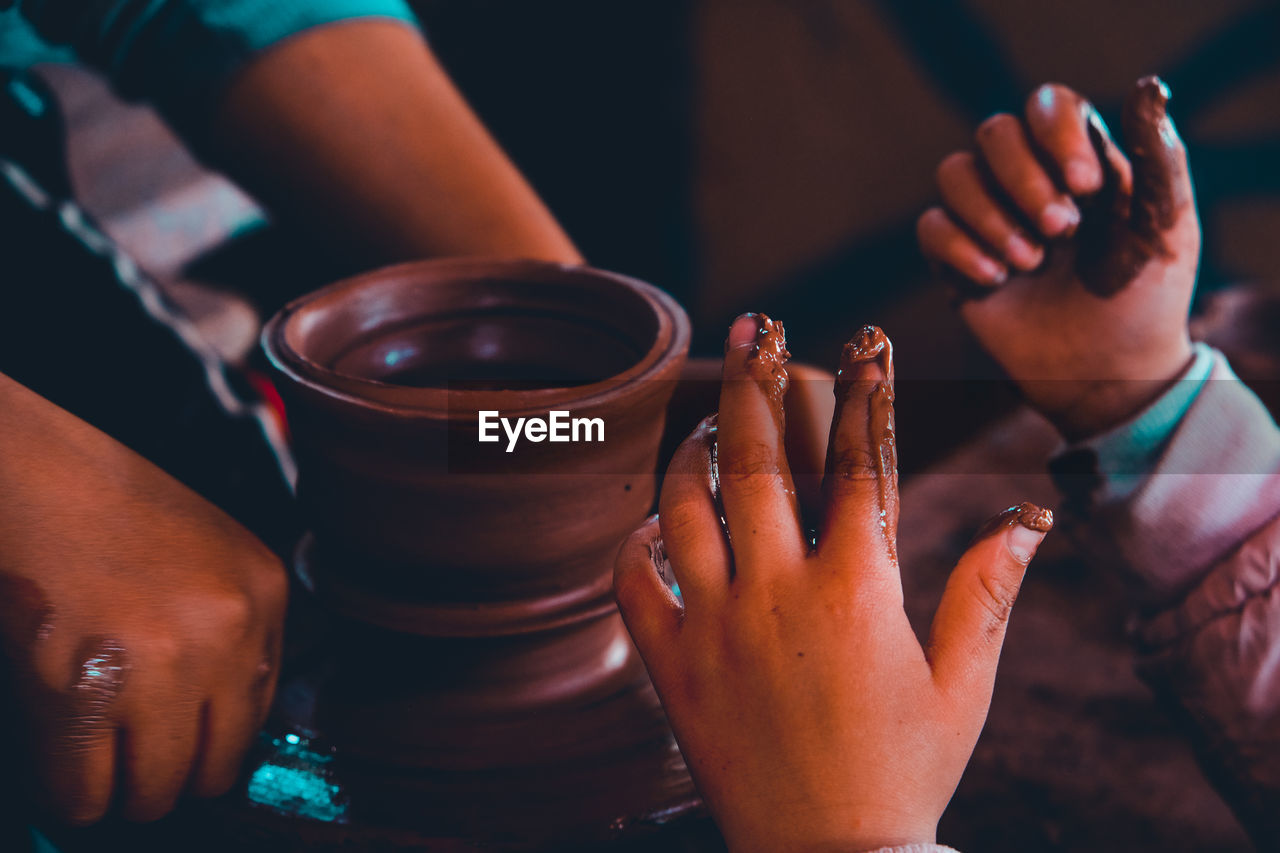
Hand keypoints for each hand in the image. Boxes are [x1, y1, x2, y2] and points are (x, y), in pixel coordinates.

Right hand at [0, 375, 287, 824]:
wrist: (42, 479)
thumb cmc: (117, 516)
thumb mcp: (216, 559)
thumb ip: (236, 633)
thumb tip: (225, 729)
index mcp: (266, 595)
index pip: (259, 717)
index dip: (212, 740)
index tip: (184, 747)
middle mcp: (227, 632)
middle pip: (214, 768)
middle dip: (173, 779)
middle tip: (138, 766)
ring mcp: (161, 663)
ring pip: (154, 791)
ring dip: (125, 793)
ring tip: (103, 768)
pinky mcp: (86, 689)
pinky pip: (86, 792)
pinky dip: (74, 796)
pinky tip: (67, 770)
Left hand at [615, 316, 1052, 851]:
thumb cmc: (905, 773)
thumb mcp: (963, 688)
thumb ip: (986, 595)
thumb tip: (1027, 520)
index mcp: (858, 590)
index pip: (860, 464)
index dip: (865, 393)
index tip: (866, 342)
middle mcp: (779, 592)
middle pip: (757, 459)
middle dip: (756, 380)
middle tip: (753, 328)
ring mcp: (716, 626)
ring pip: (685, 507)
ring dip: (692, 453)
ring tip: (705, 421)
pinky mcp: (671, 667)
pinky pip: (633, 584)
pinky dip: (637, 544)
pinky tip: (653, 525)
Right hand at [918, 77, 1198, 438]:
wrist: (1107, 375)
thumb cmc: (1145, 301)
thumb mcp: (1168, 226)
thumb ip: (1161, 156)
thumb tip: (1148, 87)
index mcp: (1080, 161)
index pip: (1048, 105)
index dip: (1056, 133)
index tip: (1088, 190)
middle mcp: (1029, 182)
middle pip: (994, 131)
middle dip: (1023, 179)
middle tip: (1061, 230)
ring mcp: (988, 221)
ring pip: (953, 172)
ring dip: (989, 214)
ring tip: (1029, 262)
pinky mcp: (956, 263)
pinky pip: (930, 227)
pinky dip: (958, 249)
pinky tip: (996, 281)